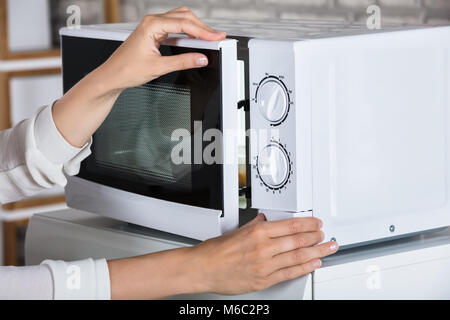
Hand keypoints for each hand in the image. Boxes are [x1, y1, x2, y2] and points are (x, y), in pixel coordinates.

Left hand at [100, 6, 225, 90]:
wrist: (112, 76)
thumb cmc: (126, 70)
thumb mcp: (158, 67)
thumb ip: (182, 62)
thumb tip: (201, 58)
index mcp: (151, 25)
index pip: (184, 24)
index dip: (203, 31)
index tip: (216, 37)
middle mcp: (152, 22)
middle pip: (185, 17)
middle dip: (202, 27)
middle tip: (217, 37)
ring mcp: (153, 27)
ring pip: (181, 20)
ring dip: (196, 28)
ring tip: (209, 38)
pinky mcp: (155, 34)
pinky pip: (175, 28)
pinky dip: (187, 33)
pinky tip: (195, 41)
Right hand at [192, 214, 337, 294]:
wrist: (203, 268)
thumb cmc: (216, 251)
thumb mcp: (238, 230)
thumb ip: (255, 225)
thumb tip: (267, 220)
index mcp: (257, 232)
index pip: (290, 226)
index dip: (308, 224)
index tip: (316, 223)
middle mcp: (263, 248)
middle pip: (298, 241)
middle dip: (316, 237)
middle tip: (325, 236)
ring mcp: (265, 265)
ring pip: (297, 257)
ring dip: (316, 252)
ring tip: (327, 248)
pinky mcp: (264, 280)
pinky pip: (289, 273)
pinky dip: (304, 268)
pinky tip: (313, 264)